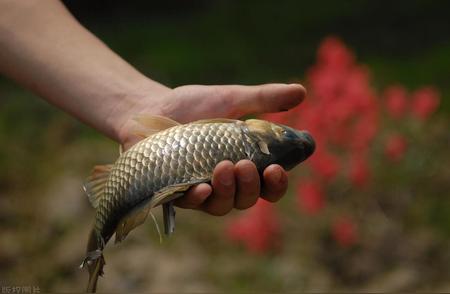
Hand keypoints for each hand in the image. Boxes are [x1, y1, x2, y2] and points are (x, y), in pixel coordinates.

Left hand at [118, 83, 305, 214]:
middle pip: (247, 199)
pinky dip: (199, 198)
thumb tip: (301, 92)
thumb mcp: (231, 98)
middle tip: (244, 164)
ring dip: (228, 191)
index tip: (277, 170)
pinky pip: (191, 204)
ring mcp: (201, 188)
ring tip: (224, 167)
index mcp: (244, 163)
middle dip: (250, 186)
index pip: (268, 185)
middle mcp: (226, 182)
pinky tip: (201, 188)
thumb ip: (264, 99)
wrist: (152, 107)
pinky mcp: (176, 192)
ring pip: (222, 205)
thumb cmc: (193, 105)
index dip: (276, 184)